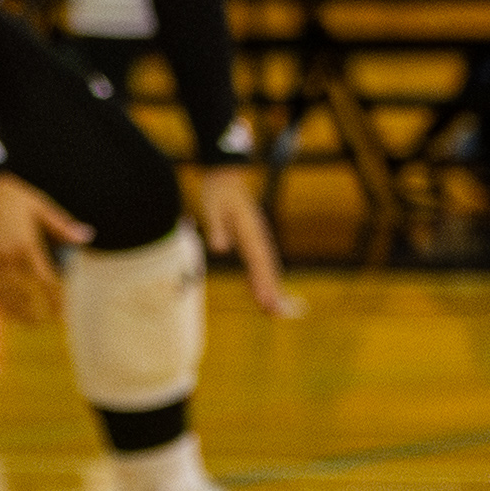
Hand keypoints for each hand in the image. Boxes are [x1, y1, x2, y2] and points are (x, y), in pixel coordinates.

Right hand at [0, 170, 74, 322]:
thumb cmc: (11, 194)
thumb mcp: (40, 206)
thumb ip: (61, 227)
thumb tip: (86, 237)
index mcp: (27, 245)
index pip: (45, 280)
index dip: (54, 300)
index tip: (59, 312)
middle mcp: (6, 255)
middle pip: (21, 293)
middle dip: (31, 311)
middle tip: (38, 322)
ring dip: (7, 308)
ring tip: (16, 318)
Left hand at [191, 163, 291, 317]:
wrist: (225, 176)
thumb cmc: (218, 192)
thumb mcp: (212, 207)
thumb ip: (216, 227)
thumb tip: (219, 248)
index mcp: (250, 232)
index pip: (258, 262)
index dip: (263, 282)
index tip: (266, 300)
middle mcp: (258, 237)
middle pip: (268, 268)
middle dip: (273, 291)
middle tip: (277, 314)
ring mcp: (258, 239)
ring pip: (268, 267)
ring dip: (272, 288)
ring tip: (276, 311)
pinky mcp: (253, 239)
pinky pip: (261, 263)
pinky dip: (265, 278)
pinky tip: (264, 293)